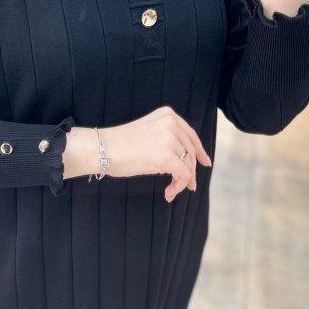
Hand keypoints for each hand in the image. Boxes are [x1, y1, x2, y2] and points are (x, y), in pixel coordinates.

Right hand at [62, 107, 211, 201]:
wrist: (102, 149)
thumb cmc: (119, 146)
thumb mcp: (149, 134)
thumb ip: (167, 141)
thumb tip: (183, 163)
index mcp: (167, 115)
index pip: (190, 135)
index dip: (200, 151)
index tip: (205, 163)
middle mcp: (171, 123)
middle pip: (191, 151)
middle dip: (191, 172)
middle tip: (189, 187)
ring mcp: (170, 139)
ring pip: (188, 165)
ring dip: (181, 182)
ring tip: (170, 192)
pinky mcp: (167, 156)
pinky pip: (183, 175)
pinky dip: (178, 186)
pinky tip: (168, 193)